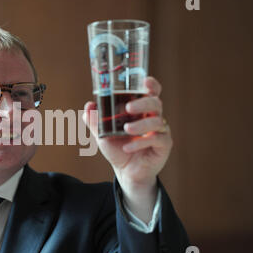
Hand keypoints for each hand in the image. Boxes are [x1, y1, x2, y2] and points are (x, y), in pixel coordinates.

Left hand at [83, 77, 171, 221]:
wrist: (126, 171)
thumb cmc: (118, 148)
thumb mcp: (102, 135)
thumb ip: (95, 121)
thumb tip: (89, 106)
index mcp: (141, 110)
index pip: (151, 92)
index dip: (151, 85)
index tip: (145, 81)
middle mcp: (153, 117)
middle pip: (155, 102)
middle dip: (143, 103)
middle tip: (128, 108)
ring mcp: (160, 131)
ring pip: (157, 121)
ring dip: (140, 124)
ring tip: (126, 130)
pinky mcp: (164, 145)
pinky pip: (157, 139)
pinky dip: (140, 142)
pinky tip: (128, 147)